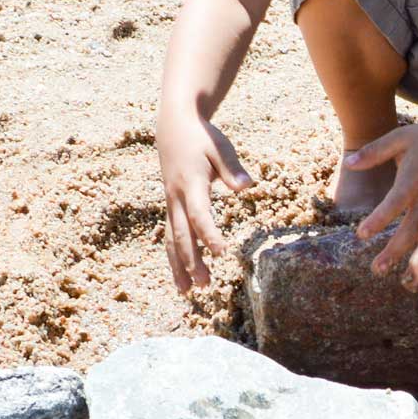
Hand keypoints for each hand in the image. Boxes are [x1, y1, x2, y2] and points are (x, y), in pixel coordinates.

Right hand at [158, 110, 252, 291]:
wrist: (173, 126)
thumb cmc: (202, 137)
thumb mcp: (220, 146)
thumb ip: (232, 167)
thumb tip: (247, 187)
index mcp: (192, 183)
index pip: (200, 214)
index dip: (209, 234)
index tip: (222, 253)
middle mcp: (177, 196)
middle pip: (183, 234)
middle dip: (192, 261)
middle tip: (204, 285)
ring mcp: (171, 202)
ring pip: (172, 239)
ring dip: (179, 266)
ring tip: (187, 292)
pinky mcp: (170, 205)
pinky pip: (170, 234)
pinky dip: (174, 256)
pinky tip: (180, 275)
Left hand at [347, 118, 417, 274]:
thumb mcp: (400, 138)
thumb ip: (374, 152)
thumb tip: (348, 163)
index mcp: (412, 180)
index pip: (393, 205)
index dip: (378, 221)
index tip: (361, 235)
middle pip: (409, 231)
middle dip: (393, 252)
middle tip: (376, 269)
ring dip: (414, 259)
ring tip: (402, 282)